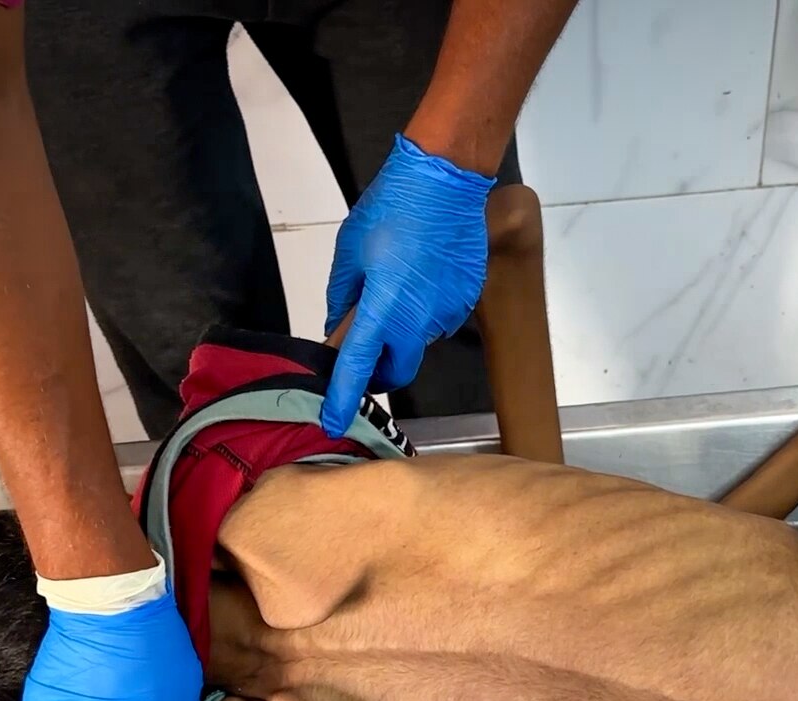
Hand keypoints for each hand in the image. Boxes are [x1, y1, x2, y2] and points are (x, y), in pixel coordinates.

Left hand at [322, 133, 495, 436]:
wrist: (445, 182)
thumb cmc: (392, 208)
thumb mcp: (350, 251)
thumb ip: (343, 298)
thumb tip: (339, 327)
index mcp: (382, 309)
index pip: (358, 367)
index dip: (342, 398)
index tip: (333, 421)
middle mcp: (418, 321)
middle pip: (398, 370)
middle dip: (381, 370)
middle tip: (368, 350)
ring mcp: (446, 313)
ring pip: (419, 340)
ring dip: (404, 329)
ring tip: (399, 284)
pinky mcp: (465, 302)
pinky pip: (439, 318)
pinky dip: (425, 308)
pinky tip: (423, 274)